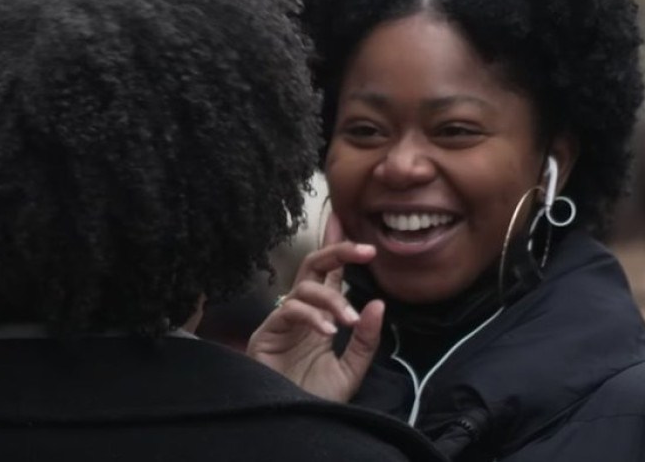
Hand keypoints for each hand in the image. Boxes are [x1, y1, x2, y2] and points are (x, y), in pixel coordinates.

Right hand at [247, 212, 384, 402]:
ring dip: (332, 299)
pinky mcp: (267, 333)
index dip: (340, 248)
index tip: (351, 222)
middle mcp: (301, 312)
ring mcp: (282, 321)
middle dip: (338, 251)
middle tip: (365, 250)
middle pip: (313, 267)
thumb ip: (365, 340)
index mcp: (321, 317)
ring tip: (348, 321)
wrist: (294, 423)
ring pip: (305, 288)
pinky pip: (289, 311)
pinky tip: (329, 331)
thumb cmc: (314, 398)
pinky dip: (311, 317)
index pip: (330, 275)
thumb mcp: (351, 371)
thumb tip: (377, 303)